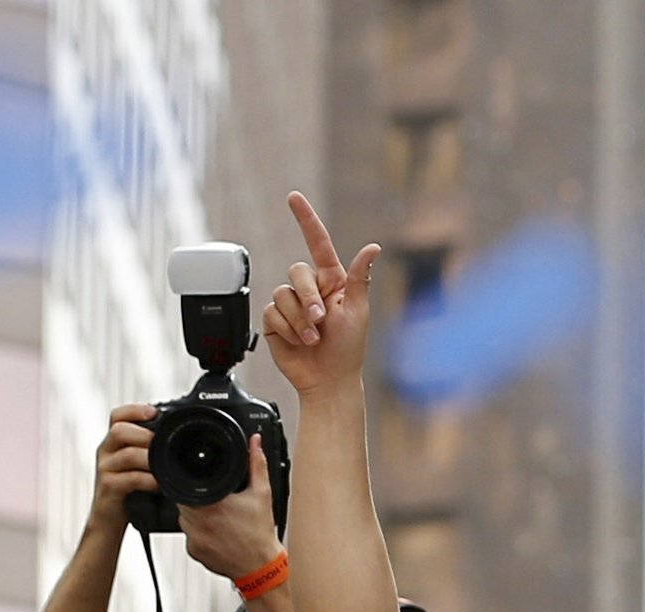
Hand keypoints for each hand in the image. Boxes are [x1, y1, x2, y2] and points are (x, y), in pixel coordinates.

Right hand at [89, 405, 158, 530]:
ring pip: (125, 454)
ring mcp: (105, 470)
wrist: (109, 521)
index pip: (117, 415)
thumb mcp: (137, 466)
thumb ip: (149, 451)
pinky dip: (147, 480)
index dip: (135, 410)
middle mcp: (106, 452)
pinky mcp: (107, 488)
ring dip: (148, 457)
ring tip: (163, 465)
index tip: (154, 412)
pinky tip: (158, 484)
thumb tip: (180, 439)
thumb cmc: (127, 492)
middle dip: (144, 435)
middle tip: (162, 444)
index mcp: (113, 442)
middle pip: (119, 430)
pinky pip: (128, 479)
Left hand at [183, 436, 282, 580]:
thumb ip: (256, 464)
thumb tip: (254, 443)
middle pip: (184, 500)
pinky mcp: (193, 551)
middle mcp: (198, 522)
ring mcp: (193, 538)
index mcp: (211, 504)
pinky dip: (198, 533)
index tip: (205, 484)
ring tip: (216, 517)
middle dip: (196, 498)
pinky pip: (189, 536)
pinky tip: (215, 533)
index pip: (187, 484)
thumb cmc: (259, 534)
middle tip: (215, 502)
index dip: (194, 482)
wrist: (259, 567)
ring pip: (184, 519)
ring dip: (195, 515)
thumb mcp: (261, 493)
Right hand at [260, 191, 381, 396]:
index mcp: (332, 281)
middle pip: (297, 273)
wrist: (327, 381)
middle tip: (321, 322)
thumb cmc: (348, 349)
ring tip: (312, 338)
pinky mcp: (275, 322)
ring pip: (283, 295)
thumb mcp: (358, 311)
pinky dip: (286, 329)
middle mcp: (310, 290)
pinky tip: (298, 342)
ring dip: (299, 320)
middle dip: (308, 299)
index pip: (317, 243)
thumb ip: (359, 278)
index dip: (305, 219)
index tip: (293, 197)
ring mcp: (291, 305)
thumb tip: (372, 247)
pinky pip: (271, 313)